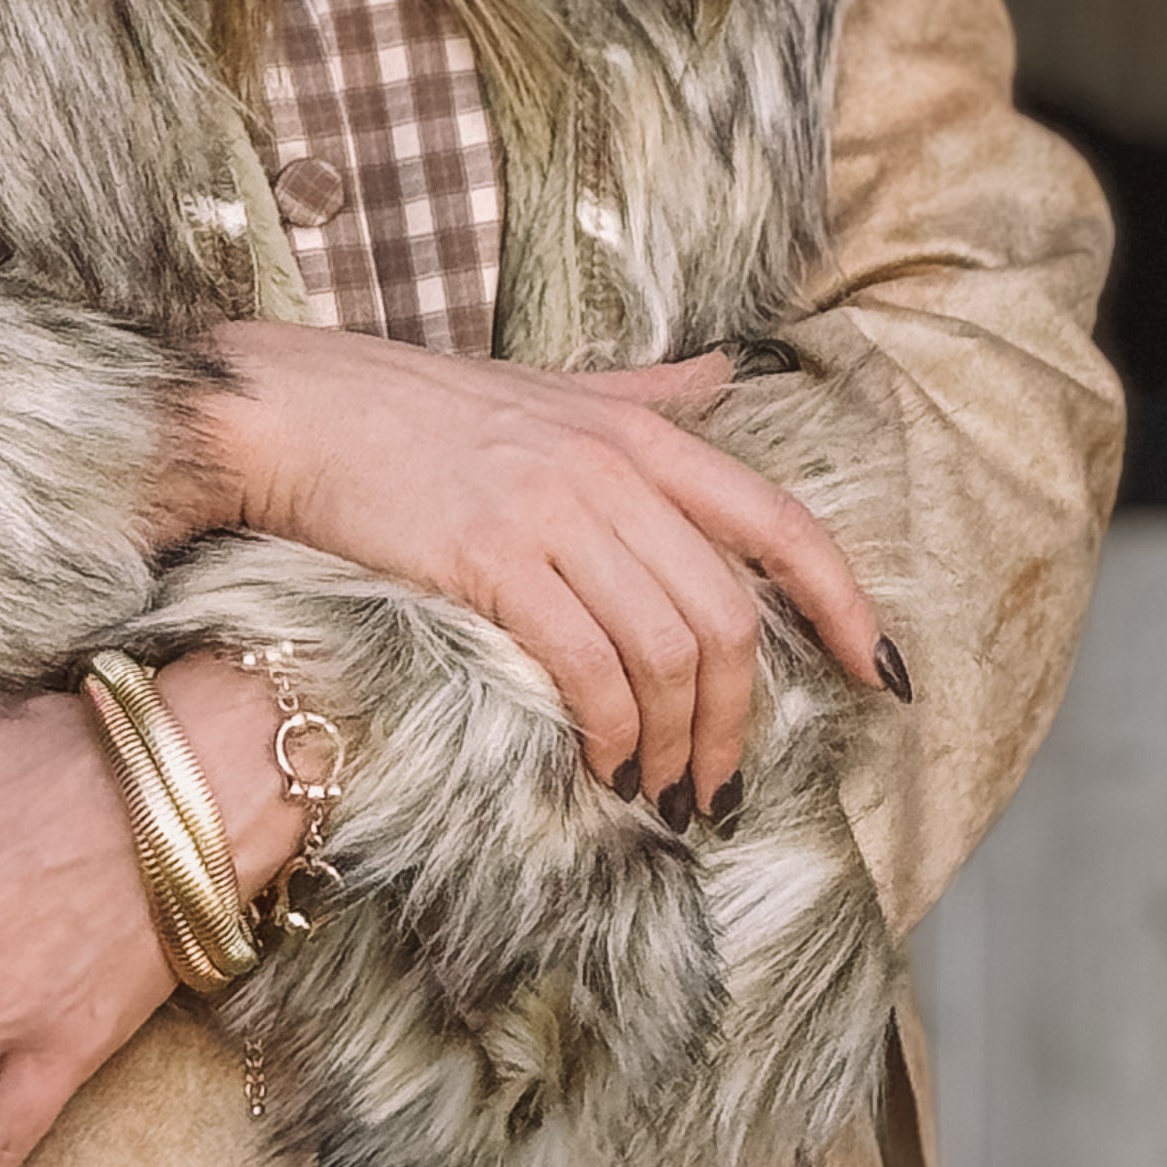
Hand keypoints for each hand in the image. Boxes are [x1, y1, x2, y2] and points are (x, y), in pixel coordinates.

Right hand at [180, 325, 891, 817]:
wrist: (289, 409)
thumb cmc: (411, 406)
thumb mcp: (548, 386)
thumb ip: (645, 391)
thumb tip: (722, 375)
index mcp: (640, 432)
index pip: (782, 524)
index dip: (845, 605)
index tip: (877, 675)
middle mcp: (610, 468)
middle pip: (726, 617)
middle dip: (736, 719)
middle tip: (715, 784)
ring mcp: (550, 512)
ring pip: (664, 652)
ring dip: (673, 743)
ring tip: (656, 791)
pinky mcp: (487, 560)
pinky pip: (584, 666)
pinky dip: (607, 732)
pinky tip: (597, 764)